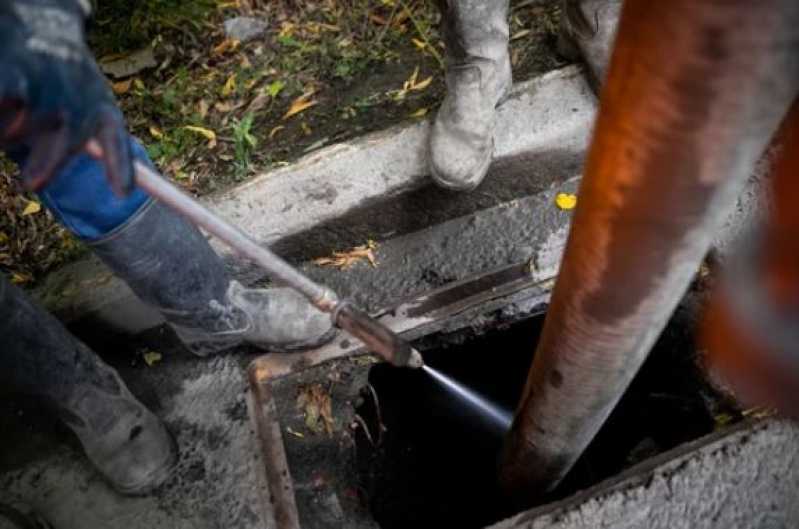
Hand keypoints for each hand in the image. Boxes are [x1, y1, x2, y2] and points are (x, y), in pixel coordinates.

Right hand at [0, 0, 133, 194]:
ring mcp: (47, 87)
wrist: (46, 29)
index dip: (120, 169)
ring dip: (10, 134)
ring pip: (19, 131)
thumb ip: (108, 152)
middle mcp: (79, 100)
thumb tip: (124, 193)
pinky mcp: (13, 77)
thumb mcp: (97, 112)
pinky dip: (0, 112)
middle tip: (33, 182)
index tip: (123, 193)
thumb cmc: (73, 87)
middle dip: (46, 166)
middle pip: (60, 146)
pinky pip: (4, 104)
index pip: (117, 143)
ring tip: (15, 115)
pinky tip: (5, 101)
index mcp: (105, 112)